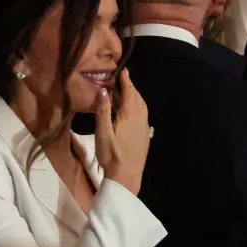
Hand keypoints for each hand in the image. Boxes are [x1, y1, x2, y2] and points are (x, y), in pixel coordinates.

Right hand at [94, 69, 149, 194]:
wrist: (127, 176)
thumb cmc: (111, 154)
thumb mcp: (102, 132)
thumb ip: (103, 110)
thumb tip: (104, 91)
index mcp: (130, 115)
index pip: (129, 93)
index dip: (126, 81)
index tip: (123, 70)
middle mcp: (140, 119)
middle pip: (138, 98)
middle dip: (131, 87)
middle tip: (123, 80)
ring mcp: (144, 128)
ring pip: (142, 107)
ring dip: (135, 97)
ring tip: (127, 93)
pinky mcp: (144, 136)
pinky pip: (143, 115)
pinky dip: (138, 107)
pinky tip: (132, 112)